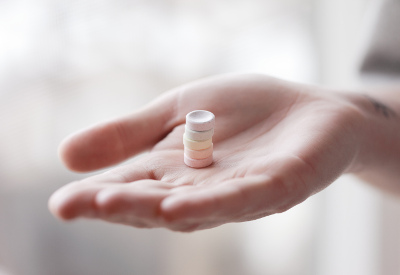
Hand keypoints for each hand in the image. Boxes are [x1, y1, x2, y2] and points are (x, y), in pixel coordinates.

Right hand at [49, 74, 364, 231]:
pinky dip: (211, 204)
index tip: (61, 202)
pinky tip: (177, 208)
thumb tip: (66, 155)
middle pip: (156, 202)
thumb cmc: (246, 111)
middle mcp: (204, 190)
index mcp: (179, 171)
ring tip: (110, 203)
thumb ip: (131, 133)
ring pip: (193, 206)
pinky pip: (244, 198)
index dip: (98, 196)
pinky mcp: (279, 186)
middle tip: (73, 206)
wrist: (308, 109)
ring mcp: (241, 192)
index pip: (133, 186)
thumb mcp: (178, 111)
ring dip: (152, 207)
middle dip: (116, 205)